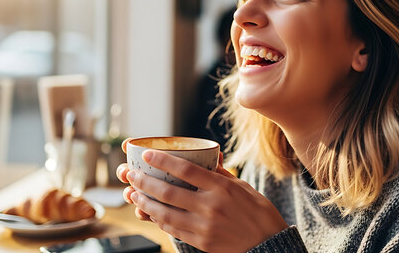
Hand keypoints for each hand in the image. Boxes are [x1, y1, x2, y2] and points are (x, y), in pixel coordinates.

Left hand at [115, 139, 288, 252]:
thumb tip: (205, 158)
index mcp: (222, 187)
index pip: (186, 170)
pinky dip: (158, 220)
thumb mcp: (242, 186)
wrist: (268, 243)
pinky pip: (173, 229)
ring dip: (145, 203)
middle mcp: (211, 206)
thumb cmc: (257, 211)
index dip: (163, 161)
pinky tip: (150, 212)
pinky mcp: (201, 242)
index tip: (147, 155)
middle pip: (169, 191)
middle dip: (145, 181)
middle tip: (131, 174)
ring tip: (133, 194)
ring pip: (165, 213)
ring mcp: (204, 226)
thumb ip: (219, 174)